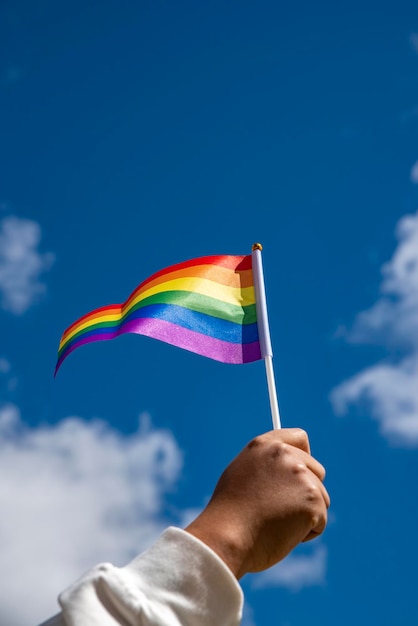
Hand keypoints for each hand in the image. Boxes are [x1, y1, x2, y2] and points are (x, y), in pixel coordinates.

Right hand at [186, 428, 329, 578]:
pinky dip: (307, 532)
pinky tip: (283, 533)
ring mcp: (301, 475)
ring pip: (321, 498)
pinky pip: (320, 520)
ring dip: (307, 514)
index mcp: (265, 445)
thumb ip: (266, 467)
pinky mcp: (313, 499)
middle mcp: (285, 454)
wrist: (228, 536)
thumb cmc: (230, 514)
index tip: (302, 472)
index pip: (298, 437)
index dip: (305, 455)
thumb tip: (286, 473)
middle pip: (317, 471)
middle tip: (283, 510)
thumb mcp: (241, 476)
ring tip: (277, 523)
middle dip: (307, 492)